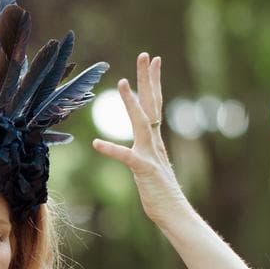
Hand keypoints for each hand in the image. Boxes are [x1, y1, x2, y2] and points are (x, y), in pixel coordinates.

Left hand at [91, 52, 188, 224]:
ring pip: (141, 122)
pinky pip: (126, 157)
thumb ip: (144, 150)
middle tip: (146, 55)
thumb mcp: (148, 165)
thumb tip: (140, 142)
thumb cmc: (159, 191)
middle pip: (152, 104)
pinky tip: (96, 143)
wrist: (173, 213)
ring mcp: (151, 154)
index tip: (152, 60)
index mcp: (154, 139)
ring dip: (132, 102)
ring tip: (122, 83)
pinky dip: (112, 149)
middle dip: (148, 79)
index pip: (154, 104)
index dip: (152, 82)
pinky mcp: (144, 170)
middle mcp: (154, 142)